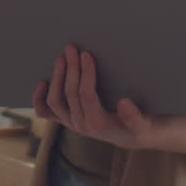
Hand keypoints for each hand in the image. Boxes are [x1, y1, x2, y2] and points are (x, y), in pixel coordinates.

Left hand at [32, 44, 158, 149]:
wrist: (137, 137)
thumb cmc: (143, 126)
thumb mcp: (145, 124)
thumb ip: (135, 118)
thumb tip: (124, 103)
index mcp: (99, 126)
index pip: (87, 96)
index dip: (85, 74)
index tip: (87, 54)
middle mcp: (82, 126)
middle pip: (70, 95)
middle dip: (71, 69)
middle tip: (72, 49)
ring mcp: (72, 123)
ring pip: (55, 101)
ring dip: (57, 78)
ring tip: (61, 59)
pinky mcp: (67, 120)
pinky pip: (46, 113)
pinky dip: (39, 99)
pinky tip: (42, 83)